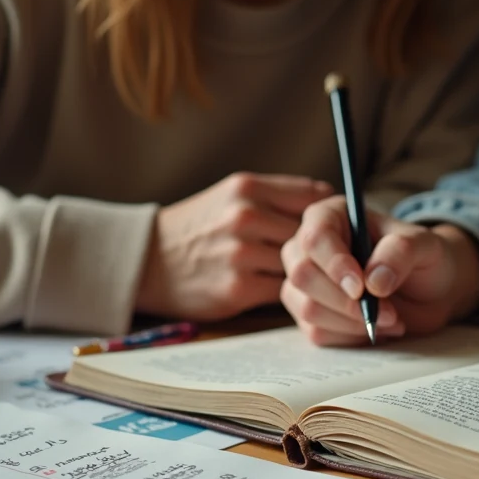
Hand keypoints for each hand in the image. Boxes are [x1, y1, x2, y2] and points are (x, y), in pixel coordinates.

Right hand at [135, 172, 333, 320]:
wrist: (147, 261)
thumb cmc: (198, 227)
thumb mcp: (230, 196)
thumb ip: (275, 196)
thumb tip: (327, 200)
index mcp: (247, 187)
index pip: (314, 195)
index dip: (327, 213)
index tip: (330, 225)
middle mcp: (245, 217)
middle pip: (311, 233)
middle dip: (317, 246)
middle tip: (317, 254)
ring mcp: (241, 254)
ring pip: (298, 263)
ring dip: (299, 270)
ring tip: (291, 271)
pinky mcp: (238, 288)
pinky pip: (281, 290)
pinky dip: (282, 290)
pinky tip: (271, 285)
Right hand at [280, 196, 478, 345]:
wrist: (429, 291)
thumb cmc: (422, 258)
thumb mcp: (424, 245)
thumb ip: (401, 252)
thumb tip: (373, 281)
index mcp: (330, 216)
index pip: (316, 237)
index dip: (335, 264)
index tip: (362, 288)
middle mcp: (308, 247)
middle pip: (303, 275)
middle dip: (345, 301)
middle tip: (387, 310)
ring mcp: (304, 283)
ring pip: (307, 308)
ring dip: (352, 322)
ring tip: (390, 318)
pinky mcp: (309, 314)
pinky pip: (317, 332)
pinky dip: (352, 336)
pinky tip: (376, 326)